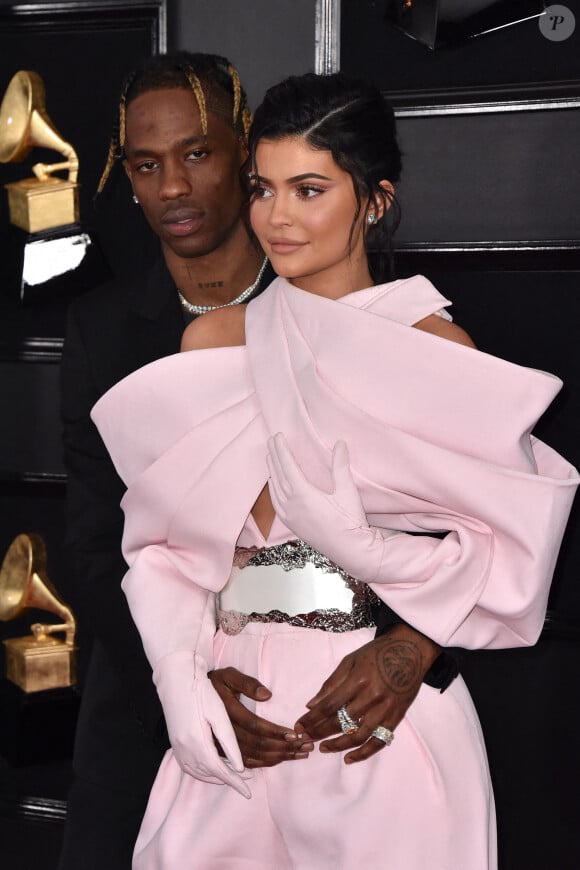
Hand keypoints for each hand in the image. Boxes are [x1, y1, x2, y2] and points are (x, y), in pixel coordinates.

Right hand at [153, 651, 250, 796]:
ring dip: (217, 778)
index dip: (236, 783)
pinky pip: (189, 768)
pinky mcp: (175, 744)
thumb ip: (229, 741)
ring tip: (233, 777)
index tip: (248, 793)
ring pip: (199, 773)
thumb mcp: (219, 713)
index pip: (221, 771)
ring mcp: (178, 748)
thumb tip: (241, 766)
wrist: (177, 680)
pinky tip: (212, 770)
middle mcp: (186, 749)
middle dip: (229, 780)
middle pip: (210, 774)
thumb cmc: (201, 692)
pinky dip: (202, 773)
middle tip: (246, 782)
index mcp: (198, 742)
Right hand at [209, 667, 313, 767]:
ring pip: (253, 757)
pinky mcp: (221, 753)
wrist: (190, 696)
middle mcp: (222, 731)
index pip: (253, 725)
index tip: (295, 734)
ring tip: (300, 753)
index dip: (274, 731)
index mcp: (226, 710)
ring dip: (278, 757)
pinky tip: (281, 759)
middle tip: (306, 746)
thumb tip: (267, 695)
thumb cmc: (216, 683)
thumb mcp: (229, 675)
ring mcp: (220, 745)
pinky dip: (264, 763)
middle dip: (283, 747)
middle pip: (256, 745)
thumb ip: (247, 683)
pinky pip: (244, 763)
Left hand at [267, 434, 384, 581]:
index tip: (277, 436)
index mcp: (303, 494)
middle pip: (278, 475)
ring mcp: (289, 516)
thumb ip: (340, 466)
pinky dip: (273, 489)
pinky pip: (276, 502)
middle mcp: (291, 505)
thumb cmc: (350, 522)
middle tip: (270, 440)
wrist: (349, 551)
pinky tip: (273, 484)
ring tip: (270, 457)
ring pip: (275, 488)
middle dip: (274, 456)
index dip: (281, 450)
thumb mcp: (347, 492)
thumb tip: (340, 443)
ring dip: (272, 471)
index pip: (287, 466)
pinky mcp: (292, 524)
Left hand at [294, 625, 439, 763]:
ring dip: (338, 745)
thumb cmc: (376, 653)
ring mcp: (385, 709)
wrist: (411, 651)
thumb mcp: (351, 660)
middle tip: (305, 739)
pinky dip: (364, 753)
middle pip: (341, 722)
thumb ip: (332, 683)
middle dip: (319, 732)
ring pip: (358, 736)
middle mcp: (372, 697)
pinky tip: (349, 758)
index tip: (299, 726)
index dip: (312, 718)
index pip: (330, 705)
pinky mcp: (396, 718)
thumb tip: (312, 705)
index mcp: (358, 679)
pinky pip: (379, 741)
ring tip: (323, 748)